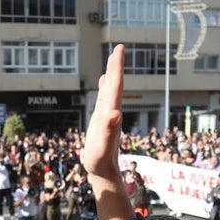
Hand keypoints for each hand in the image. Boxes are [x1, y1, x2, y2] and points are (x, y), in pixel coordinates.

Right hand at [83, 45, 124, 180]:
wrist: (104, 171)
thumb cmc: (100, 162)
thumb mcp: (102, 148)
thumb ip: (108, 132)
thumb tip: (114, 113)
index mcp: (111, 114)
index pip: (115, 86)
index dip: (117, 67)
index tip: (119, 49)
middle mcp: (112, 111)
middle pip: (115, 85)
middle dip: (116, 66)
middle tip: (119, 48)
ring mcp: (107, 115)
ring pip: (111, 89)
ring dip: (112, 73)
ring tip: (114, 59)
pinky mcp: (102, 119)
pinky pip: (104, 97)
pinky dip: (106, 85)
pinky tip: (105, 80)